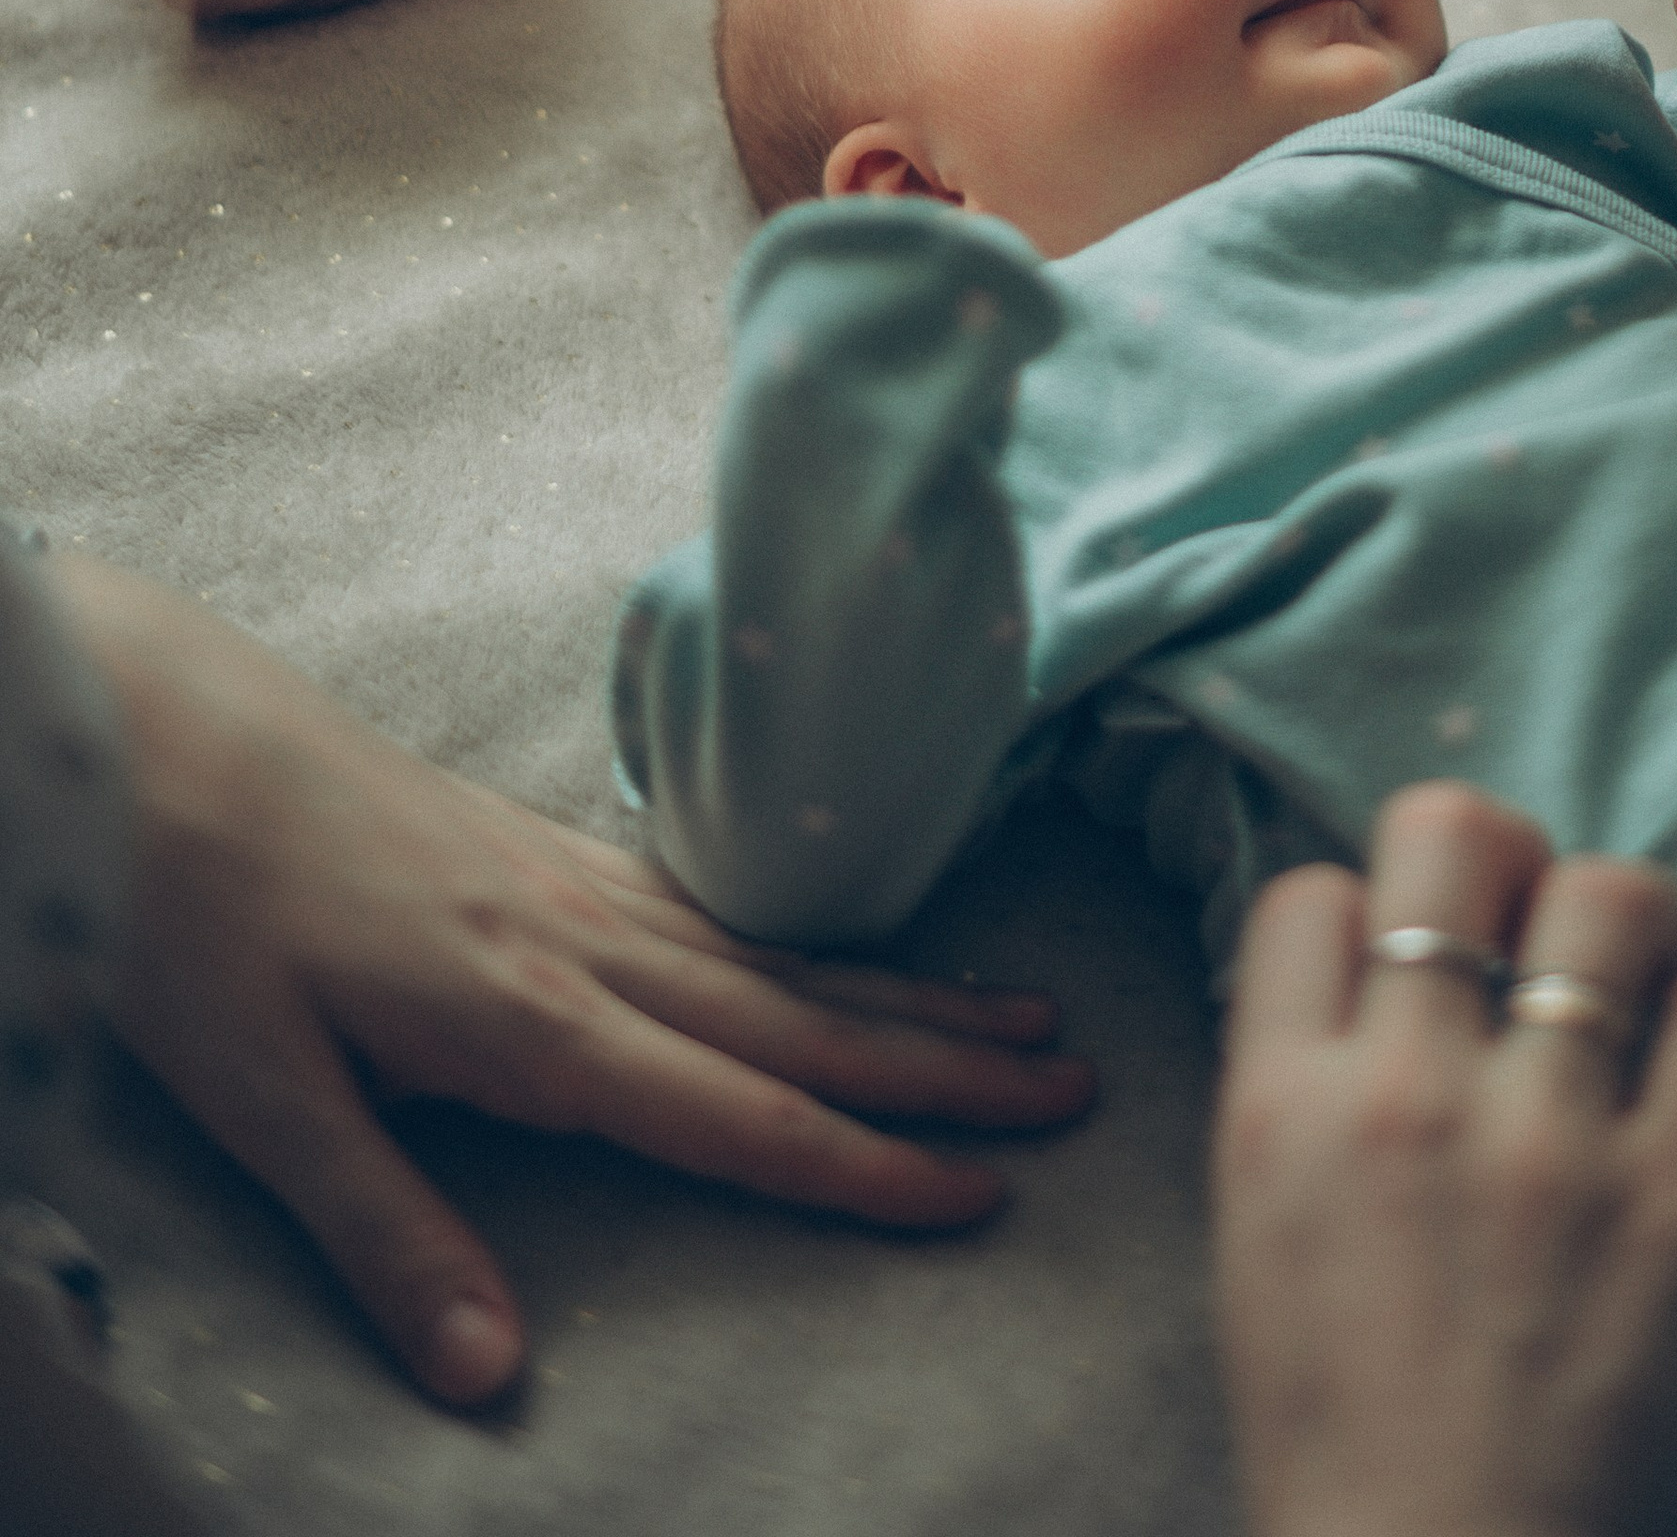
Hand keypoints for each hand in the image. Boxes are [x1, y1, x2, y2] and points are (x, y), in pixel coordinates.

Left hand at [53, 560, 1093, 1404]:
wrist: (166, 733)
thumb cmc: (202, 916)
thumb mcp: (264, 1100)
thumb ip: (388, 1234)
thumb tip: (494, 1377)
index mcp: (532, 1020)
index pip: (738, 1115)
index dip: (865, 1168)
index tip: (979, 1197)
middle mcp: (585, 945)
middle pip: (801, 1022)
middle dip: (944, 1068)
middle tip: (1077, 1090)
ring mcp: (577, 886)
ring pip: (779, 958)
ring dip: (909, 997)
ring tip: (1021, 1019)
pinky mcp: (548, 851)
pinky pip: (722, 914)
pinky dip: (815, 945)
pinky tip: (846, 960)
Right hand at [1214, 782, 1676, 1536]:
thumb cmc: (1342, 1438)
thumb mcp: (1256, 1238)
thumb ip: (1305, 1088)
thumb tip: (1371, 970)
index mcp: (1283, 1108)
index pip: (1317, 892)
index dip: (1371, 914)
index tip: (1410, 971)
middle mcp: (1410, 1093)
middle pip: (1457, 836)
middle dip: (1500, 860)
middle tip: (1531, 927)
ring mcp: (1551, 1139)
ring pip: (1611, 896)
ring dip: (1627, 924)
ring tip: (1634, 982)